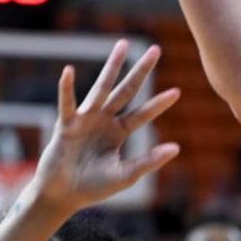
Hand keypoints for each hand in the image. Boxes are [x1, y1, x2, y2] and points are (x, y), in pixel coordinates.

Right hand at [30, 40, 179, 213]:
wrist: (62, 195)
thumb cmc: (92, 187)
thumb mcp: (125, 175)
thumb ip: (148, 162)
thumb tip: (176, 148)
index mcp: (118, 132)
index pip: (143, 114)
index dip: (159, 104)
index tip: (177, 91)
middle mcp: (104, 120)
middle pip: (126, 91)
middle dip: (140, 71)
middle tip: (156, 49)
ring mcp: (85, 120)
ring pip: (101, 88)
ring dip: (112, 67)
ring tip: (122, 45)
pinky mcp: (66, 125)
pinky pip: (67, 104)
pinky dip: (66, 88)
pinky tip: (68, 71)